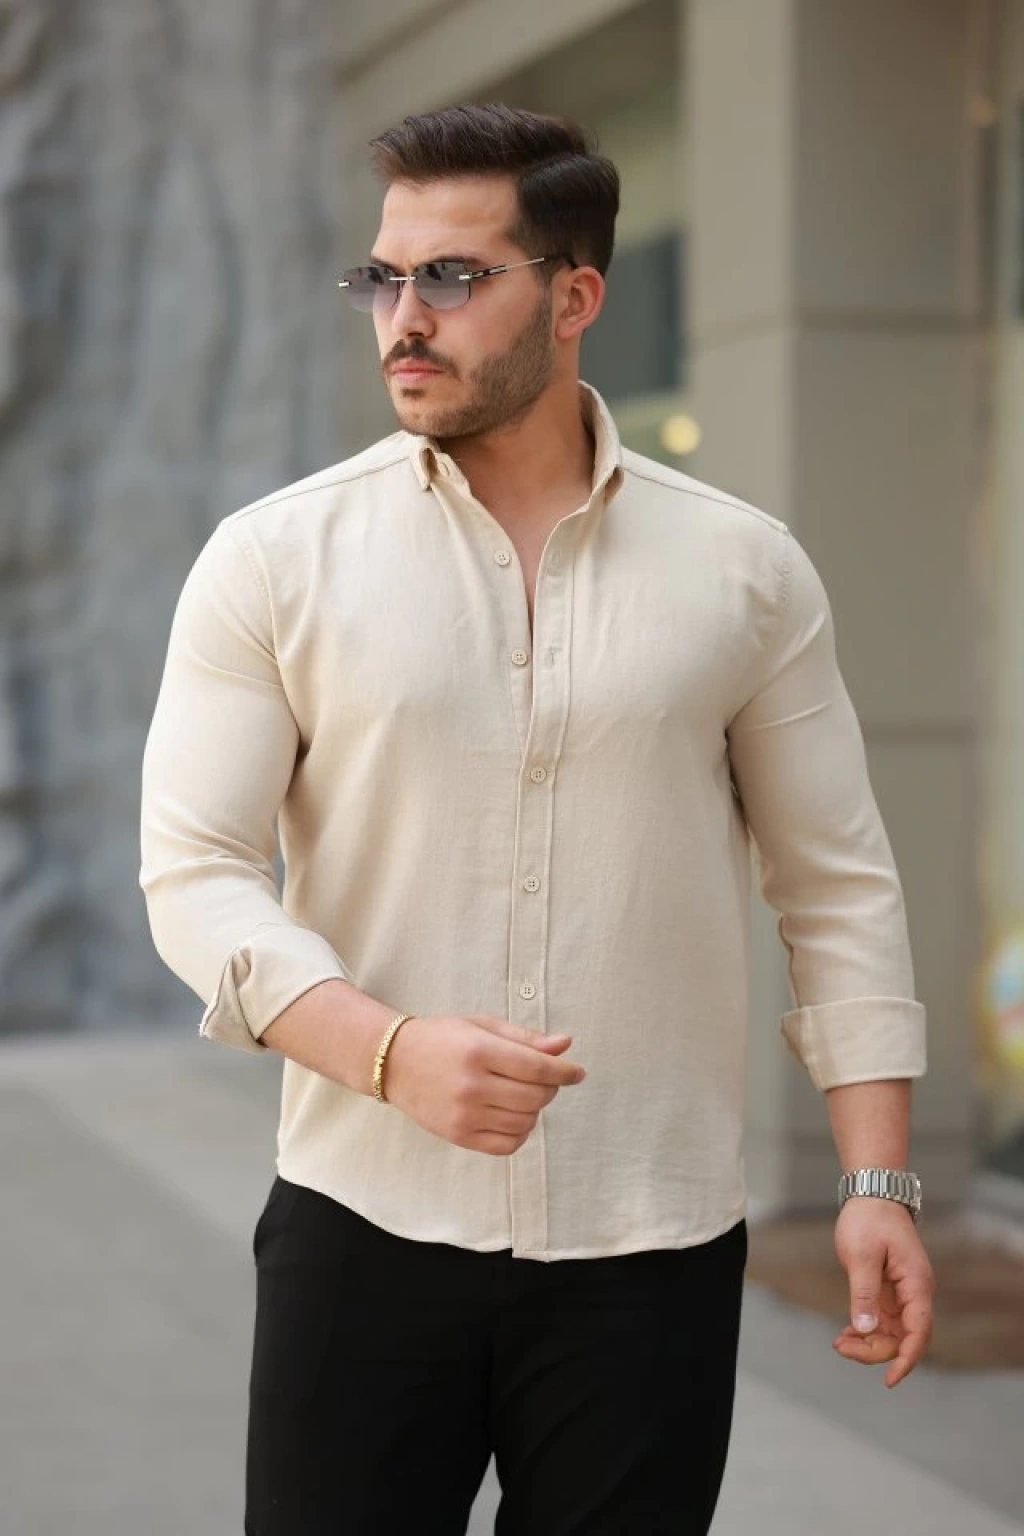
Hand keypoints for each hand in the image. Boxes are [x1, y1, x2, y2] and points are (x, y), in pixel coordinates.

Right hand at [380, 1013, 585, 1154]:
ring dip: (535, 1109)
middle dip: (550, 1088)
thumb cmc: (442, 1038)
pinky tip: (513, 1116)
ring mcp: (464, 1114)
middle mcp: (471, 1085)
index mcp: (478, 1050)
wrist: (395, 1062)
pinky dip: (520, 1132)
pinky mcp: (458, 1136)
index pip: (536, 1067)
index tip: (577, 1072)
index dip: (563, 1071)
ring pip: (525, 1121)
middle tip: (544, 1079)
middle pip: (535, 1096)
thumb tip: (565, 1046)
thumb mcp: (482, 1026)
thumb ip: (525, 1038)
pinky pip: (507, 1144)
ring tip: (522, 1093)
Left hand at [832, 1196, 934, 1386]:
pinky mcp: (890, 1293)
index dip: (906, 1359)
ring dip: (869, 1343)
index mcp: (917, 1285)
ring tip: (839, 1342)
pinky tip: (845, 1334)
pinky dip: (866, 1332)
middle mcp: (915, 1294)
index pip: (919, 1332)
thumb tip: (866, 1330)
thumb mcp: (862, 1256)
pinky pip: (883, 1323)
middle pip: (904, 1338)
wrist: (871, 1195)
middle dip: (876, 1351)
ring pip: (893, 1334)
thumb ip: (864, 1293)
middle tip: (841, 1346)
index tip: (889, 1379)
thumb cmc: (868, 1220)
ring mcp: (903, 1294)